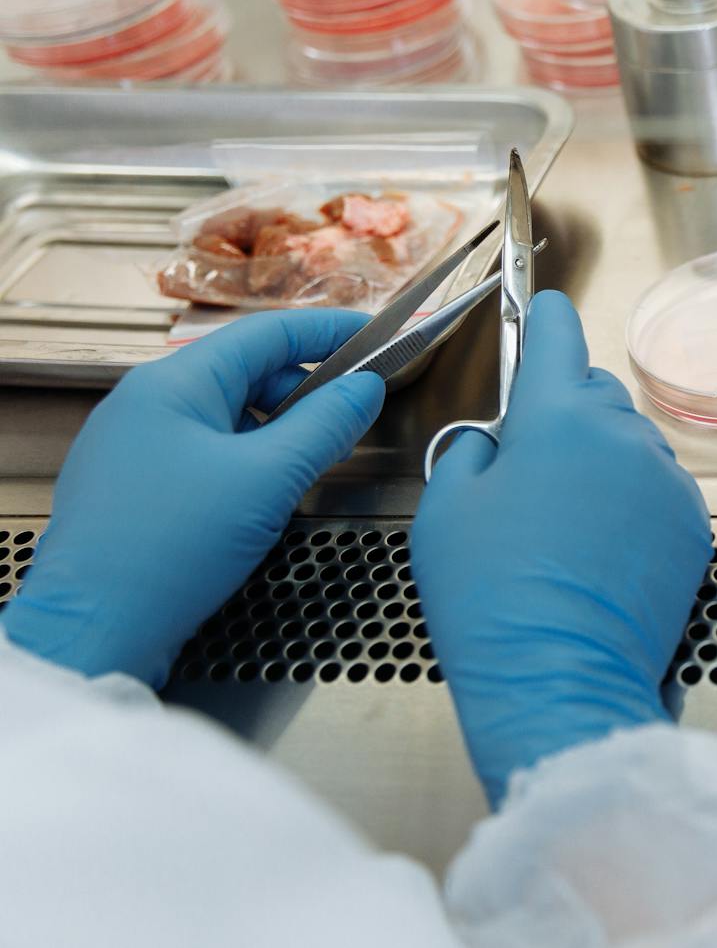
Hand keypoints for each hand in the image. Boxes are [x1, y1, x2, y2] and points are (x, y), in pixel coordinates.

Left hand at [1, 311, 384, 687]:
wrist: (94, 630)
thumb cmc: (168, 550)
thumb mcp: (269, 479)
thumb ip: (325, 425)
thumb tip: (364, 390)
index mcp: (173, 384)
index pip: (267, 333)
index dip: (330, 331)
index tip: (377, 337)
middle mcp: (145, 403)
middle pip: (247, 373)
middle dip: (306, 392)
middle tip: (352, 420)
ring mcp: (133, 446)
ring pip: (227, 417)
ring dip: (277, 433)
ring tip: (308, 468)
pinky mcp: (132, 488)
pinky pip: (205, 453)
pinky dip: (246, 462)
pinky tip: (263, 497)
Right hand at [410, 291, 710, 806]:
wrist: (560, 677)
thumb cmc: (491, 598)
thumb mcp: (445, 510)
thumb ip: (471, 451)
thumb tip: (494, 442)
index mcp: (557, 417)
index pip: (560, 335)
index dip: (547, 319)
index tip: (544, 310)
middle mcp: (624, 436)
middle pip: (596, 395)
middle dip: (566, 413)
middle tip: (528, 468)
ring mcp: (666, 481)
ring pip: (631, 445)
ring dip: (602, 463)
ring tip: (562, 524)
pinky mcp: (694, 527)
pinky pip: (659, 492)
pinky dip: (633, 505)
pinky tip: (599, 550)